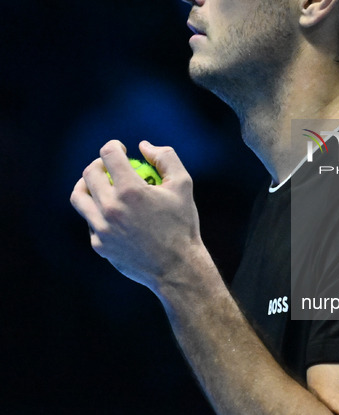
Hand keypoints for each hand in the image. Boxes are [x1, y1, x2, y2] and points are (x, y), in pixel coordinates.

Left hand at [70, 139, 200, 290]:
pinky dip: (97, 213)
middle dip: (99, 163)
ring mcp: (101, 228)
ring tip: (98, 185)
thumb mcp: (183, 185)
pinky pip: (90, 221)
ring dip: (86, 185)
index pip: (109, 154)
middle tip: (109, 166)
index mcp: (131, 191)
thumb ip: (165, 157)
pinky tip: (111, 213)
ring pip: (79, 197)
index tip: (120, 149)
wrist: (177, 268)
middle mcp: (111, 208)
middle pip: (90, 173)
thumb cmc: (182, 224)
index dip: (113, 146)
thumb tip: (143, 146)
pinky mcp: (99, 245)